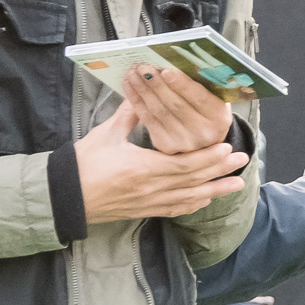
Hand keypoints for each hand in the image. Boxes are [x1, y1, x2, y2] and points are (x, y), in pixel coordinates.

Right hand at [74, 101, 250, 222]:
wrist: (62, 196)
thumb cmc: (81, 164)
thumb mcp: (106, 134)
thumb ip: (129, 115)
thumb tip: (143, 94)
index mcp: (143, 168)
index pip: (185, 164)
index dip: (208, 158)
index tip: (227, 149)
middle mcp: (150, 188)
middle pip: (193, 181)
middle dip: (220, 171)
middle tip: (242, 162)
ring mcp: (148, 203)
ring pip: (189, 198)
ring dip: (215, 191)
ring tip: (236, 184)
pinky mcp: (142, 210)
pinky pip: (173, 210)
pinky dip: (192, 205)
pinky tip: (205, 200)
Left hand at [117, 61, 232, 155]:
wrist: (203, 140)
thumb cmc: (206, 110)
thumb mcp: (213, 97)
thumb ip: (201, 83)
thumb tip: (177, 63)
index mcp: (220, 118)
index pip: (200, 98)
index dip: (182, 84)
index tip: (166, 70)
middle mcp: (204, 133)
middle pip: (176, 104)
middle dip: (157, 84)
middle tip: (143, 67)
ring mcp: (184, 142)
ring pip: (159, 111)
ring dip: (143, 90)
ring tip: (133, 73)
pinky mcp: (166, 145)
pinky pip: (148, 119)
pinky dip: (137, 101)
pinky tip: (131, 87)